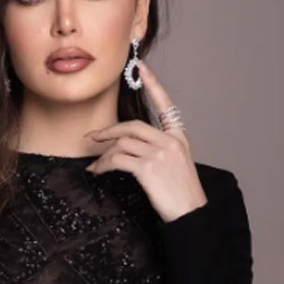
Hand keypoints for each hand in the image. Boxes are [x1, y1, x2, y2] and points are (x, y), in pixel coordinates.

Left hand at [84, 61, 207, 222]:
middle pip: (132, 126)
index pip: (166, 105)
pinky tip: (98, 171)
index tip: (142, 68)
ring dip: (103, 154)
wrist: (191, 215)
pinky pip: (117, 159)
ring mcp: (160, 153)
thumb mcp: (176, 166)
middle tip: (92, 137)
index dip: (153, 85)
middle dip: (108, 131)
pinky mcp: (148, 167)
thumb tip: (126, 148)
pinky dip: (103, 165)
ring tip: (95, 166)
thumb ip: (158, 150)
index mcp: (179, 138)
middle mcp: (170, 141)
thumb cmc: (180, 194)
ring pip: (121, 143)